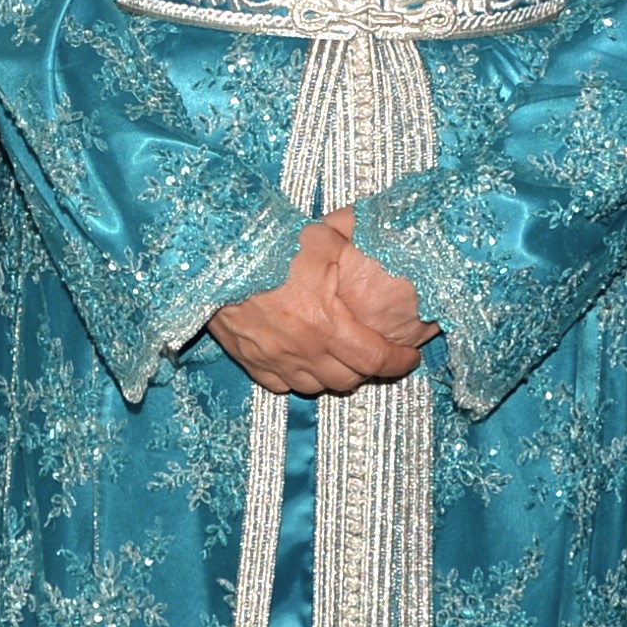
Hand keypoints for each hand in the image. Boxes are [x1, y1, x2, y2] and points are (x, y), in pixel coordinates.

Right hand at [210, 215, 431, 395]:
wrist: (216, 256)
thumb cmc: (271, 244)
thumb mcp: (322, 239)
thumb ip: (355, 250)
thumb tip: (385, 244)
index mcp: (325, 323)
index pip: (375, 359)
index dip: (398, 361)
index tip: (410, 356)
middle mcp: (301, 350)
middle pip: (348, 380)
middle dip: (368, 370)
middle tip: (375, 353)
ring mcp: (273, 360)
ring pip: (315, 387)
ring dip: (334, 376)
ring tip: (341, 357)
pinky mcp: (250, 361)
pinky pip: (281, 385)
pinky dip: (298, 378)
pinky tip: (303, 360)